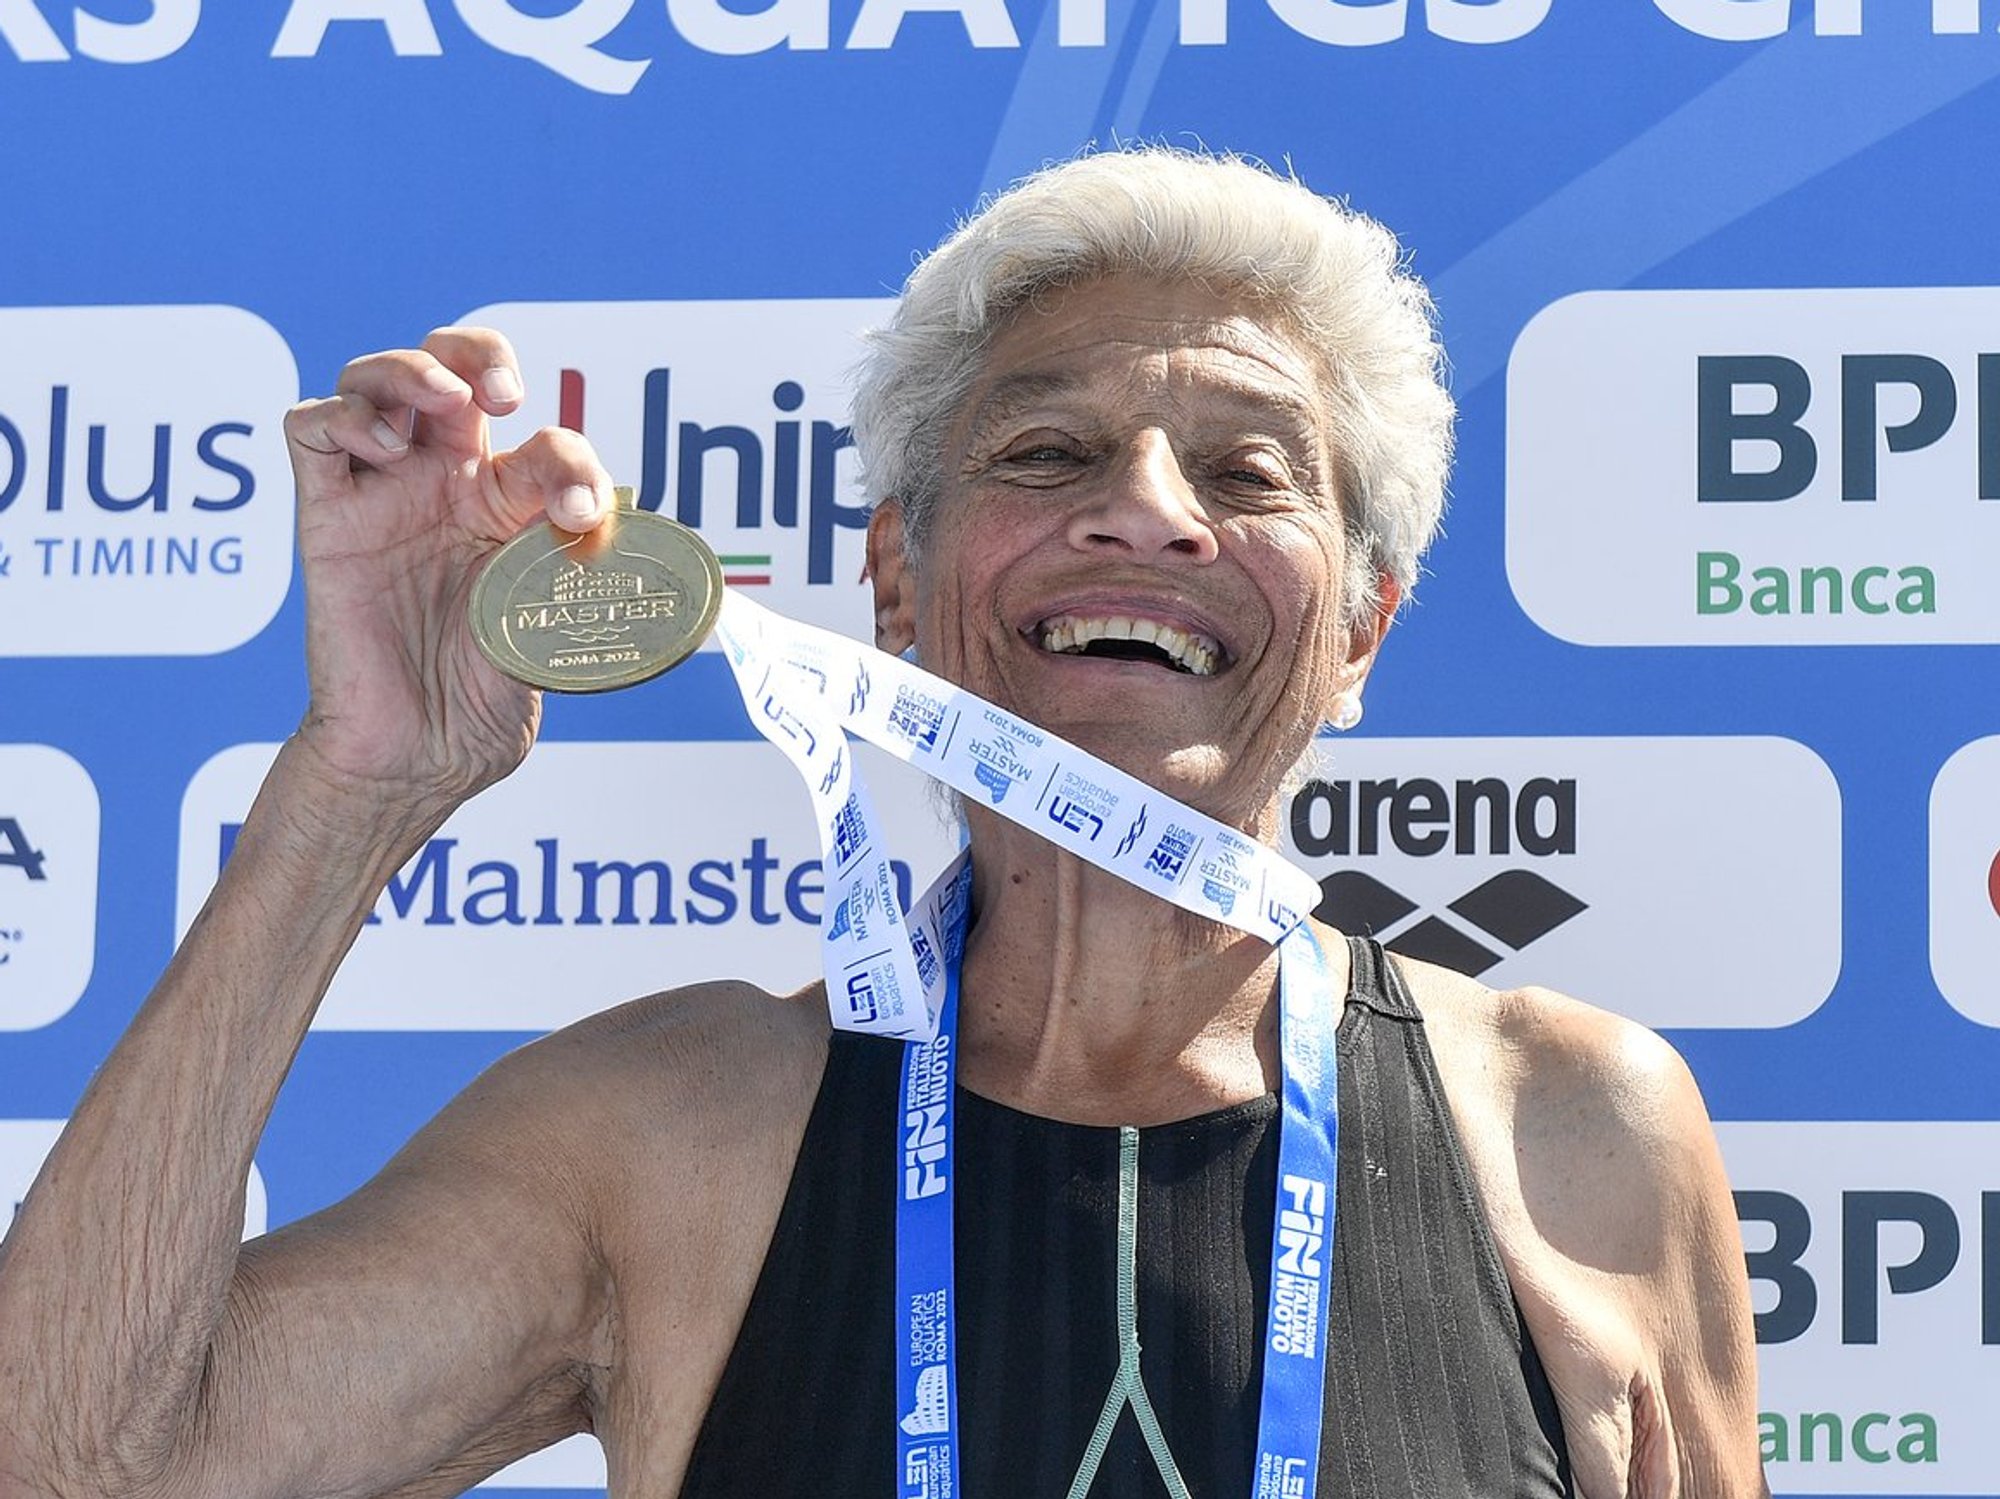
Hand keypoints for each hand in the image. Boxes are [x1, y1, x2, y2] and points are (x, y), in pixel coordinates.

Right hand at [282, 326, 608, 808]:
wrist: (418, 756)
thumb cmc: (482, 703)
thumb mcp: (548, 627)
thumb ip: (572, 572)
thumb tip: (619, 531)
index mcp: (509, 509)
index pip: (544, 444)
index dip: (574, 463)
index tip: (584, 518)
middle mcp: (446, 488)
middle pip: (451, 369)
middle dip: (480, 354)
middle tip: (504, 395)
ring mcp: (384, 496)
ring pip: (377, 381)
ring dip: (409, 369)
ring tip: (443, 403)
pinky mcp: (327, 517)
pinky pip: (310, 430)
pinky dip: (342, 415)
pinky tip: (382, 449)